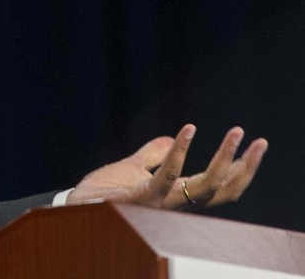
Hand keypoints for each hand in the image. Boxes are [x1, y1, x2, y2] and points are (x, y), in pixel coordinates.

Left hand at [67, 124, 267, 208]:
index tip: (255, 146)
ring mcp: (161, 203)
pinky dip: (179, 151)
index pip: (219, 187)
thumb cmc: (104, 190)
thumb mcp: (132, 167)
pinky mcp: (142, 197)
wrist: (76, 204)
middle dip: (245, 167)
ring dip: (224, 158)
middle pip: (222, 191)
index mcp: (176, 195)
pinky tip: (187, 129)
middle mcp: (174, 203)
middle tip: (259, 140)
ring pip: (205, 186)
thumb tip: (171, 138)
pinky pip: (167, 176)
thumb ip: (153, 155)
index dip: (240, 170)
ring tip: (236, 132)